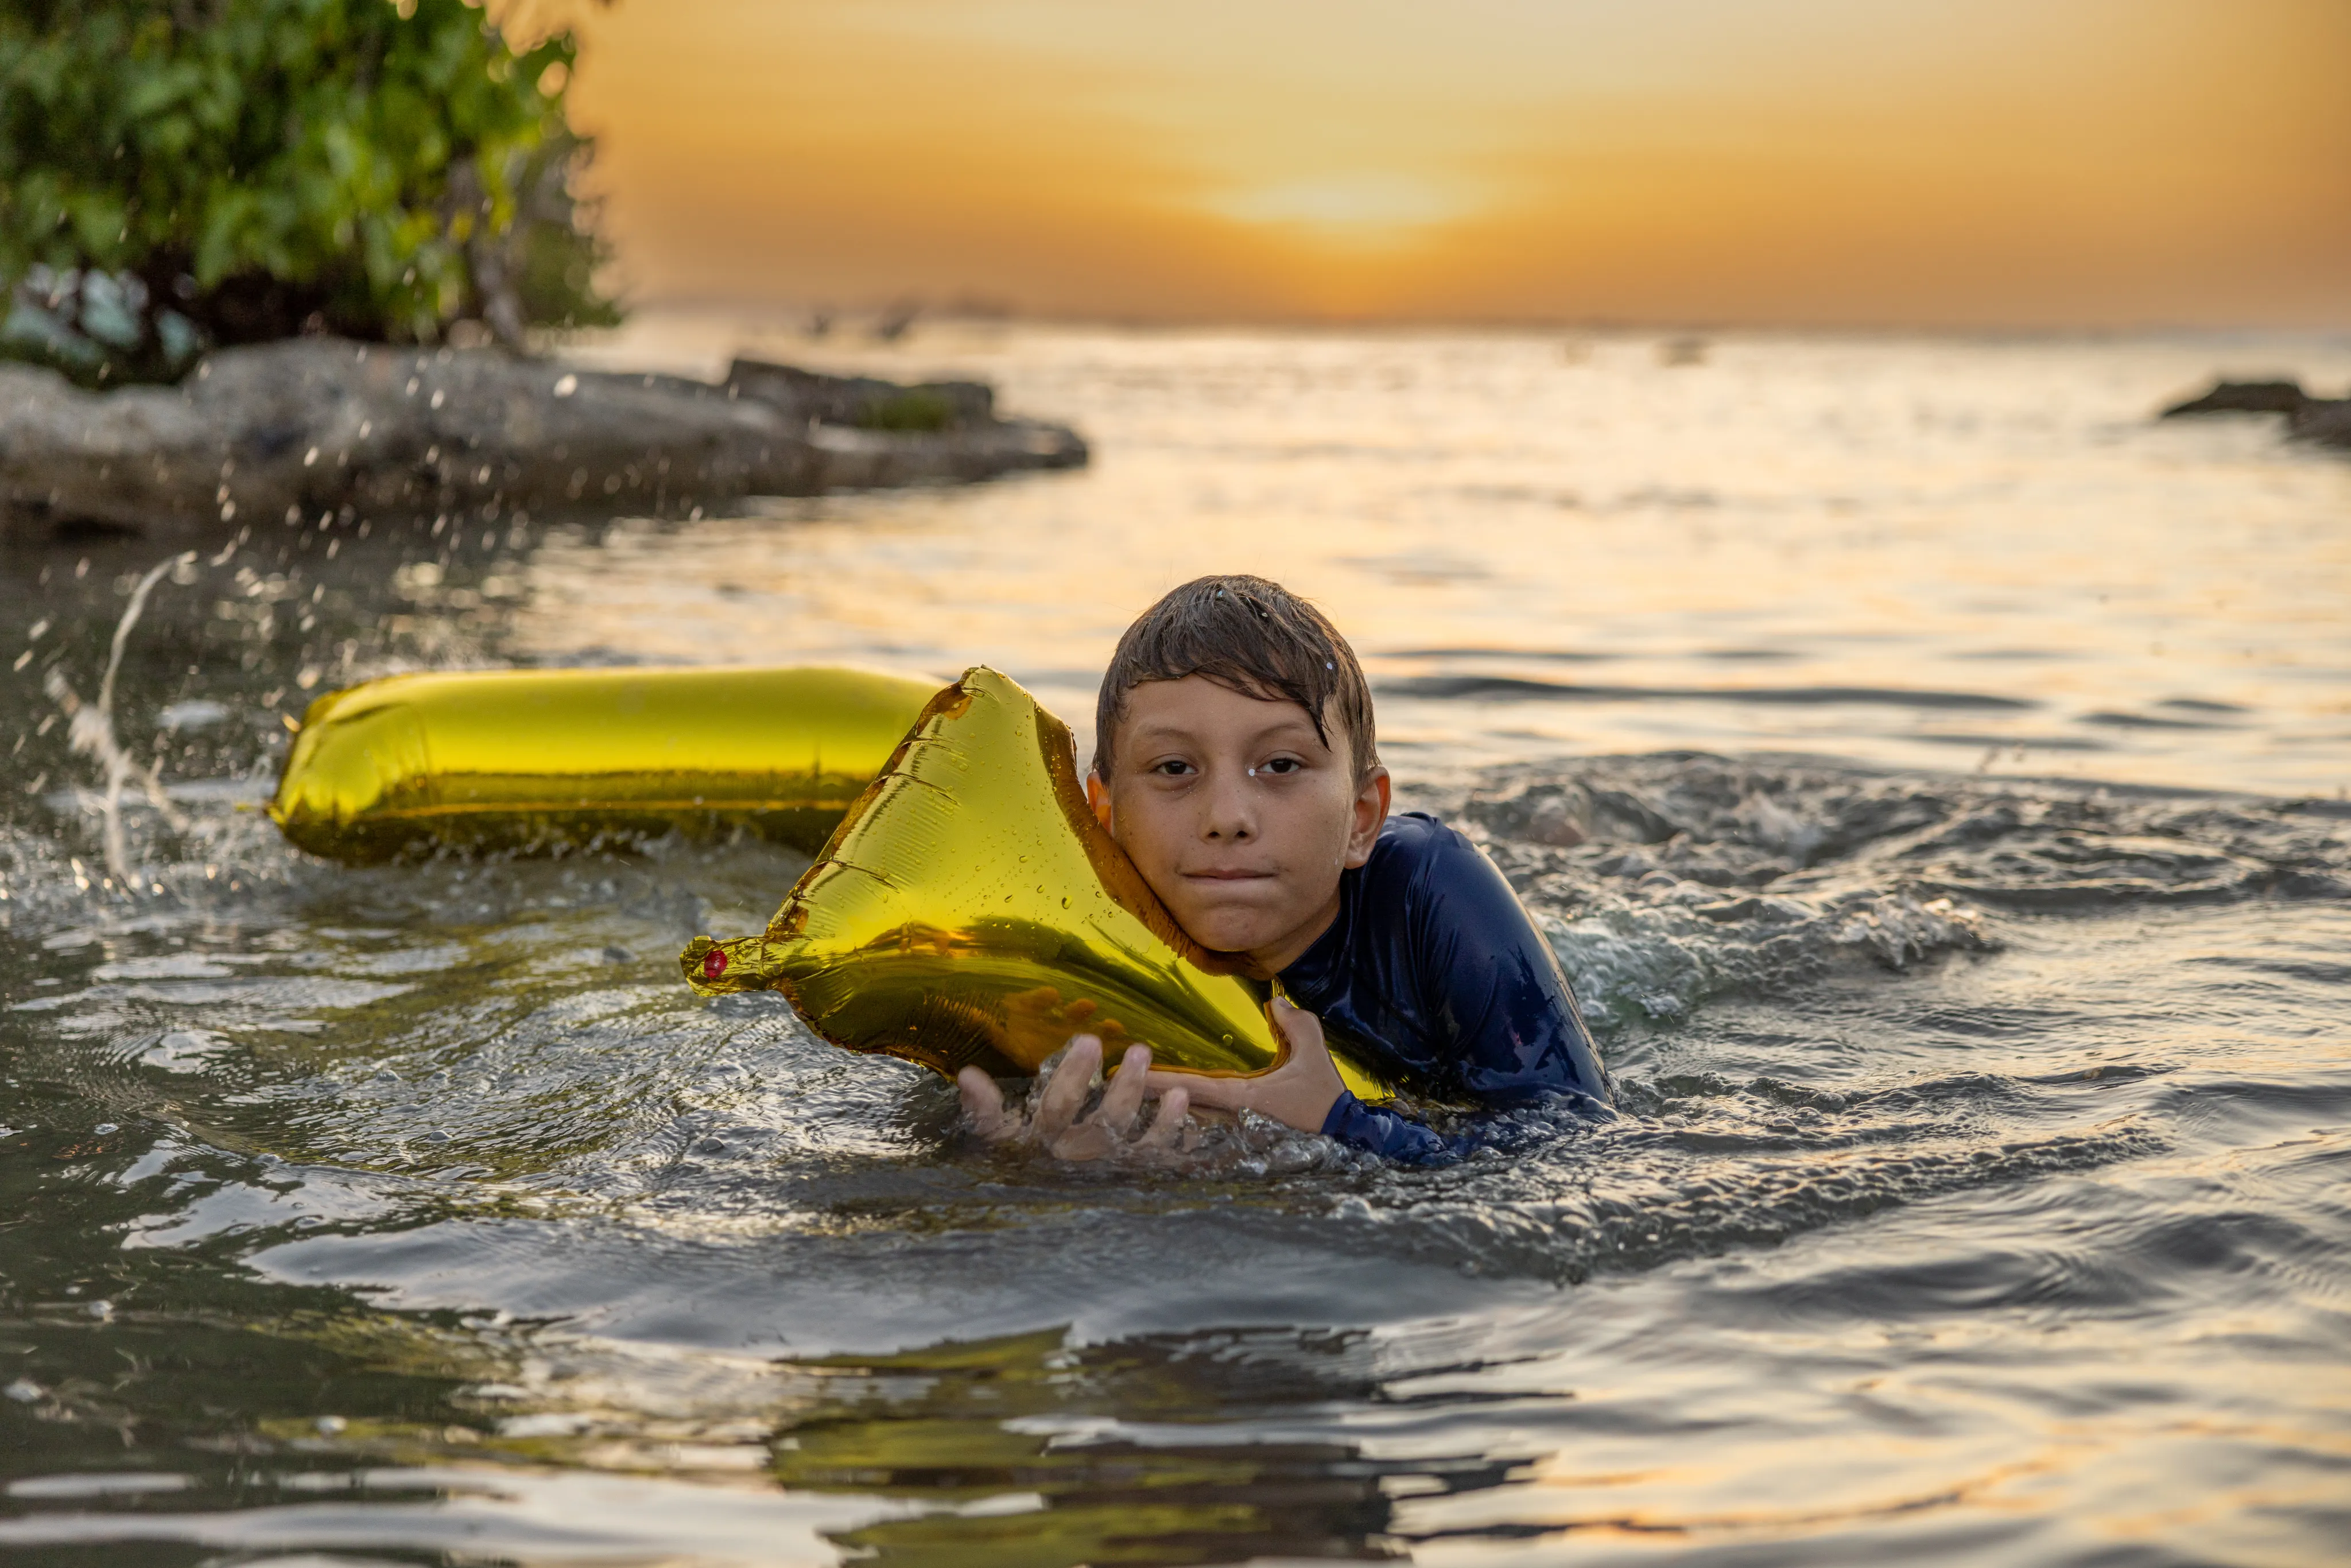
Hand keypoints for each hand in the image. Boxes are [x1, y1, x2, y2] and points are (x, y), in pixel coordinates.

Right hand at [957, 1035, 1195, 1161]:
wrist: (1034, 1216)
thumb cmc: (1015, 1155)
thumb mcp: (994, 1136)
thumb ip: (983, 1109)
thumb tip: (966, 1074)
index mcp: (1045, 1141)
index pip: (1058, 1107)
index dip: (1072, 1075)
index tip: (1089, 1039)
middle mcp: (1079, 1157)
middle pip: (1107, 1124)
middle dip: (1126, 1088)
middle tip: (1141, 1050)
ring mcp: (1108, 1168)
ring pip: (1140, 1145)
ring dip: (1161, 1119)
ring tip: (1178, 1089)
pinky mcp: (1132, 1174)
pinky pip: (1158, 1160)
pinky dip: (1176, 1138)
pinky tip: (1186, 1111)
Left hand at [1144, 997, 1343, 1133]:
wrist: (1345, 1136)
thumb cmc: (1325, 1096)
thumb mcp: (1313, 1052)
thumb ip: (1295, 1023)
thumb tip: (1274, 1002)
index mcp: (1243, 1099)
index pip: (1192, 1087)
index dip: (1159, 1081)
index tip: (1129, 1074)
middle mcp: (1231, 1120)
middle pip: (1179, 1108)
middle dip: (1147, 1099)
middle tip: (1113, 1086)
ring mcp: (1234, 1136)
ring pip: (1187, 1124)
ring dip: (1159, 1115)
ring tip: (1126, 1105)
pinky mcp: (1241, 1143)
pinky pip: (1205, 1135)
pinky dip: (1182, 1129)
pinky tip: (1160, 1125)